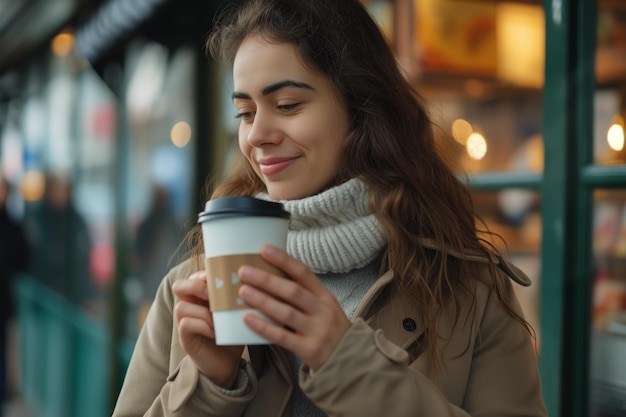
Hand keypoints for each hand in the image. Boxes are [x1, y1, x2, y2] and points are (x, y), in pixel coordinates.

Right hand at [172, 271, 243, 387]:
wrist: (228, 362)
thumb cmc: (233, 332)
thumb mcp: (237, 310)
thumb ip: (238, 295)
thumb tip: (255, 277)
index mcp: (201, 295)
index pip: (194, 275)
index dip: (206, 274)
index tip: (224, 279)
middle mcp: (189, 306)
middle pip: (179, 286)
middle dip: (196, 286)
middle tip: (213, 295)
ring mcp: (184, 322)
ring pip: (181, 307)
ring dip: (203, 312)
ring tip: (219, 319)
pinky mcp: (185, 339)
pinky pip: (185, 325)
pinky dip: (202, 326)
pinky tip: (217, 332)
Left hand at [238, 245, 350, 370]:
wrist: (351, 361)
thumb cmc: (330, 331)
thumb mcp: (325, 309)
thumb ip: (305, 296)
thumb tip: (272, 278)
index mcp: (325, 297)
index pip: (303, 273)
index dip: (283, 260)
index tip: (264, 249)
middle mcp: (323, 311)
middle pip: (292, 291)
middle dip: (267, 280)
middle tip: (244, 271)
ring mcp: (318, 331)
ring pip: (286, 313)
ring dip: (263, 301)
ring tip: (243, 292)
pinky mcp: (310, 350)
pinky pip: (283, 337)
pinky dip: (264, 327)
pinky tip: (248, 319)